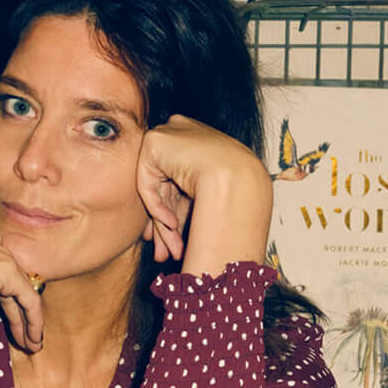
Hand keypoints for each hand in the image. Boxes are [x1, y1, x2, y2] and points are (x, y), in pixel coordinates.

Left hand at [136, 114, 272, 273]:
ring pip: (158, 191)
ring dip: (163, 225)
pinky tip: (171, 225)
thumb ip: (191, 201)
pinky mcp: (154, 143)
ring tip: (169, 252)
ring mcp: (168, 136)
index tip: (175, 236)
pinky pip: (149, 184)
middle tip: (167, 252)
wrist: (238, 176)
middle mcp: (182, 134)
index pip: (181, 179)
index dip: (176, 211)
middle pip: (168, 188)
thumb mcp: (211, 193)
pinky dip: (157, 207)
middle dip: (166, 225)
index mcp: (199, 139)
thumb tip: (177, 225)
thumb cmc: (238, 188)